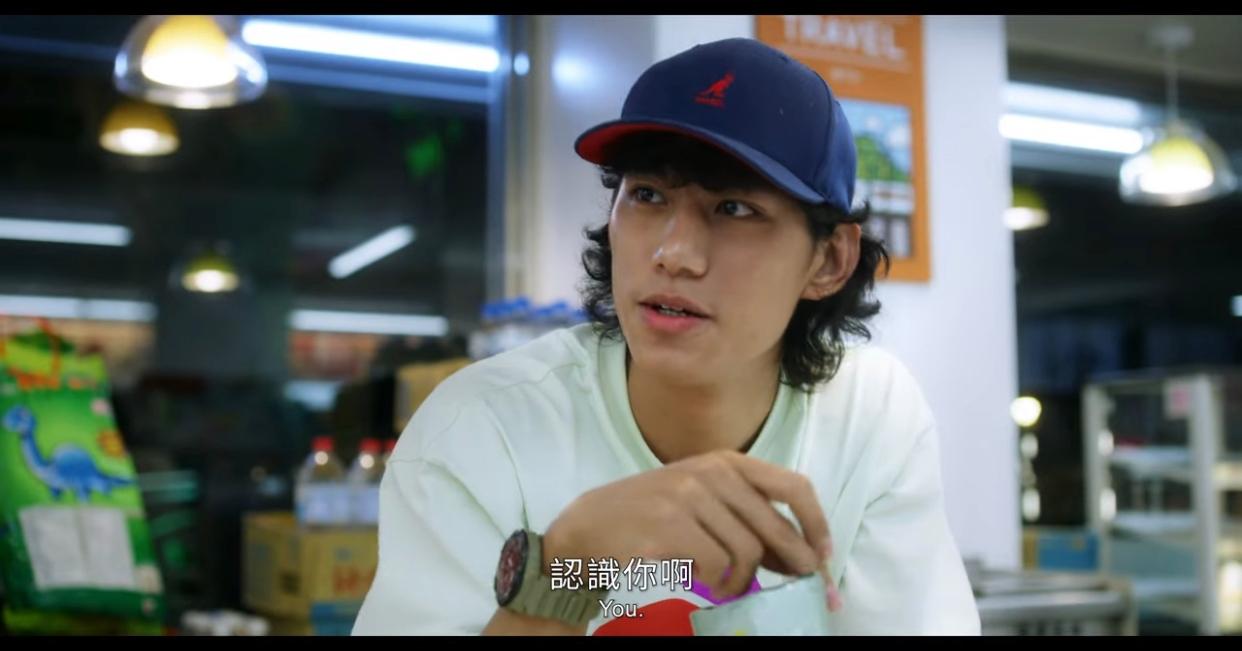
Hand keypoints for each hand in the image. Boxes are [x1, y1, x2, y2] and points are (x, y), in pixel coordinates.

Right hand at [543, 449, 841, 609]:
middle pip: (775, 526)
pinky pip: (718, 565)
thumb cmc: (651, 514)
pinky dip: (720, 584)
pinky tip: (707, 584)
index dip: (816, 523)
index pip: (792, 486)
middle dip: (794, 562)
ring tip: (728, 584)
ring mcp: (688, 499)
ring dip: (745, 578)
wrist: (589, 527)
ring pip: (748, 551)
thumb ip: (745, 512)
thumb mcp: (700, 495)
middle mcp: (710, 473)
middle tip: (800, 585)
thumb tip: (799, 553)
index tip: (823, 553)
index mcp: (725, 461)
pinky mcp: (669, 528)